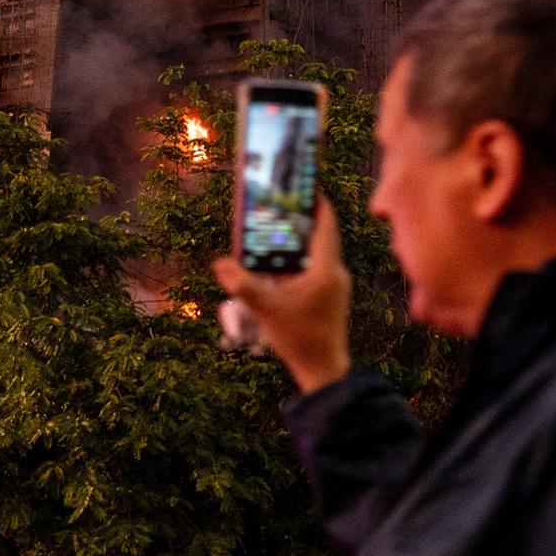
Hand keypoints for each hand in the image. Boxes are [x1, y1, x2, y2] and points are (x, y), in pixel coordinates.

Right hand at [214, 195, 352, 393]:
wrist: (323, 369)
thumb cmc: (299, 338)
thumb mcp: (267, 309)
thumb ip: (243, 285)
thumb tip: (219, 264)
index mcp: (326, 268)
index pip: (326, 224)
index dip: (316, 202)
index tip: (303, 185)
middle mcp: (335, 272)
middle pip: (321, 234)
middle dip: (301, 218)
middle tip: (280, 204)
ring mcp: (335, 284)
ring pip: (318, 251)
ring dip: (299, 239)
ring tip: (277, 228)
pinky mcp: (331, 295)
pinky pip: (316, 265)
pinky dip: (300, 258)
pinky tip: (280, 262)